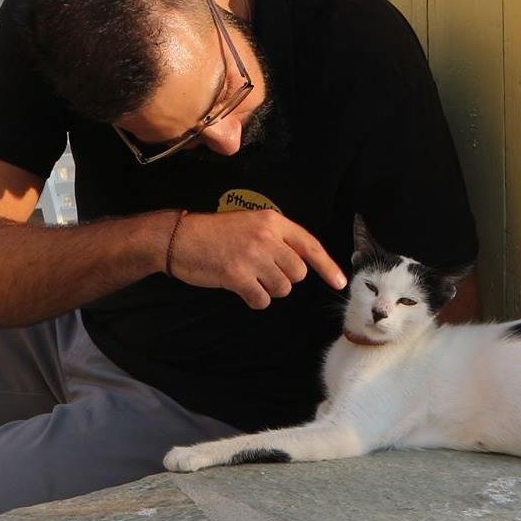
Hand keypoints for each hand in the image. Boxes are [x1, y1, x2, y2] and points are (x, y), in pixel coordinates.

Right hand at [167, 210, 346, 308]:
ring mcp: (252, 257)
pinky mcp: (237, 276)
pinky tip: (240, 286)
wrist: (180, 238)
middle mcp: (266, 237)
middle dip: (284, 278)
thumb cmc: (215, 233)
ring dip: (268, 288)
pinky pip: (262, 299)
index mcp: (272, 221)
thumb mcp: (250, 224)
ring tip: (248, 276)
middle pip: (297, 273)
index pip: (309, 246)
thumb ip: (276, 239)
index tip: (340, 282)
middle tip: (262, 271)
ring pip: (282, 288)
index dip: (328, 266)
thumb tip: (301, 263)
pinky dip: (254, 298)